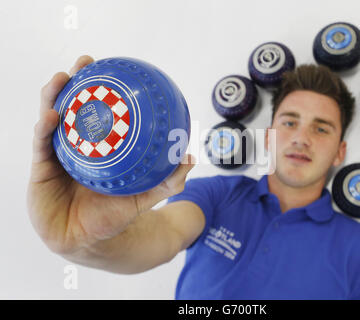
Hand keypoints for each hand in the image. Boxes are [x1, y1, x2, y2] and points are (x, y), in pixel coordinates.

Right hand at [27, 55, 194, 254]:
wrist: (87, 240)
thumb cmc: (113, 215)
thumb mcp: (143, 196)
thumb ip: (166, 180)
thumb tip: (189, 157)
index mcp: (99, 146)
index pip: (100, 112)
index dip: (104, 89)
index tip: (115, 68)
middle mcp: (76, 144)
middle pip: (73, 107)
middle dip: (76, 81)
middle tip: (85, 63)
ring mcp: (56, 153)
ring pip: (52, 118)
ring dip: (54, 96)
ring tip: (62, 80)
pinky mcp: (40, 168)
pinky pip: (41, 145)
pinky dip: (44, 129)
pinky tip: (51, 117)